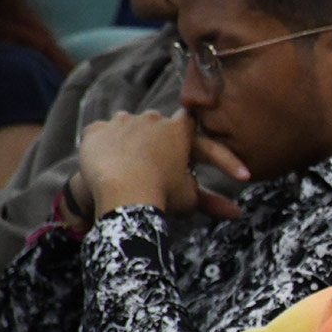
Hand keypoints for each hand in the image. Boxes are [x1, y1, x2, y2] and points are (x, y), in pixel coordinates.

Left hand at [78, 109, 247, 218]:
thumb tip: (235, 213)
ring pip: (125, 124)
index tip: (182, 135)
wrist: (124, 194)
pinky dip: (100, 144)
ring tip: (122, 158)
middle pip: (155, 121)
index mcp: (179, 130)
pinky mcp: (96, 130)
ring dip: (126, 137)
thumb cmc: (163, 195)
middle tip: (150, 154)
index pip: (188, 119)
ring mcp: (121, 122)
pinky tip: (100, 159)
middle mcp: (152, 119)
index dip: (185, 128)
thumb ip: (209, 199)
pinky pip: (99, 133)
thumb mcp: (190, 198)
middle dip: (153, 135)